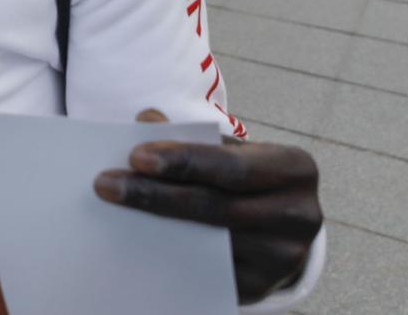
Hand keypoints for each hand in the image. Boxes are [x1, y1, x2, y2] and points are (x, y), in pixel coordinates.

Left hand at [95, 110, 321, 305]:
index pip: (233, 166)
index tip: (135, 156)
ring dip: (156, 225)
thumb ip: (192, 136)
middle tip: (107, 184)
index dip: (184, 161)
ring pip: (211, 242)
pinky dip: (170, 254)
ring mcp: (283, 258)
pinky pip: (208, 272)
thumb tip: (146, 120)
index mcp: (296, 169)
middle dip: (157, 195)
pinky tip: (136, 241)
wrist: (277, 227)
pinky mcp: (261, 287)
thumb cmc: (246, 179)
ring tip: (114, 209)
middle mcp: (299, 215)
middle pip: (217, 207)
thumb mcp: (229, 151)